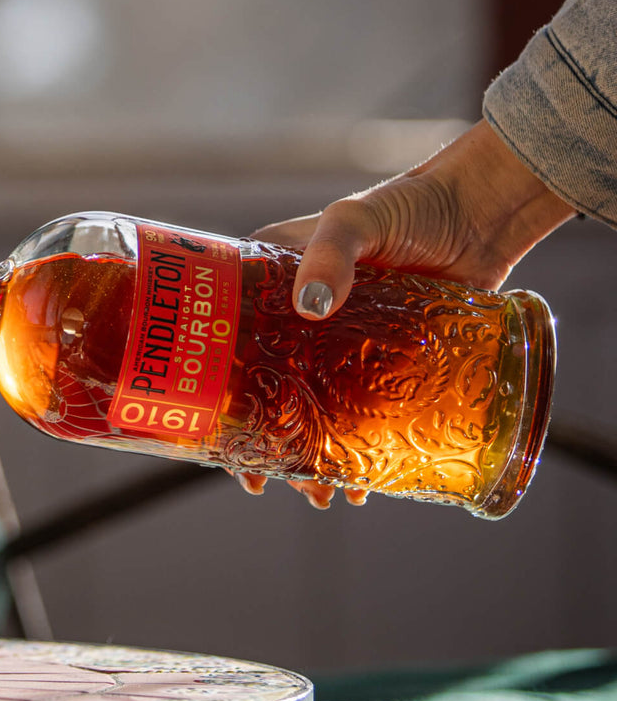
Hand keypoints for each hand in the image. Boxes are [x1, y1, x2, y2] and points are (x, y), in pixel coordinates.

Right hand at [238, 118, 574, 508]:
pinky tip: (363, 482)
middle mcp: (296, 322)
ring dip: (311, 459)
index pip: (230, 347)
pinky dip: (358, 452)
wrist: (480, 216)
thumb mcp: (356, 219)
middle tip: (275, 481)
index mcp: (271, 285)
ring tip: (322, 494)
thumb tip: (312, 305)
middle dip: (268, 443)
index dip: (220, 396)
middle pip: (267, 394)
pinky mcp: (381, 365)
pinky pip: (360, 417)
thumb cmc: (410, 206)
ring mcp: (339, 348)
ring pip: (312, 414)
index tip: (220, 438)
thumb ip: (331, 253)